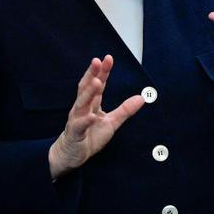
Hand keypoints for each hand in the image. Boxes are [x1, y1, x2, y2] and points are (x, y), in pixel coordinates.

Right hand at [48, 56, 144, 179]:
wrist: (71, 155)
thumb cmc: (89, 136)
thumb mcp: (111, 122)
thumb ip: (125, 110)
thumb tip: (142, 98)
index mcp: (91, 103)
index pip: (97, 84)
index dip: (102, 71)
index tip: (108, 58)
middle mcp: (82, 108)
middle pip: (86, 88)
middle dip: (92, 74)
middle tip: (97, 61)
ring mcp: (77, 119)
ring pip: (81, 103)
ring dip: (89, 92)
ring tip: (97, 82)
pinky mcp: (75, 133)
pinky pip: (80, 126)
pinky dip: (85, 120)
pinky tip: (91, 116)